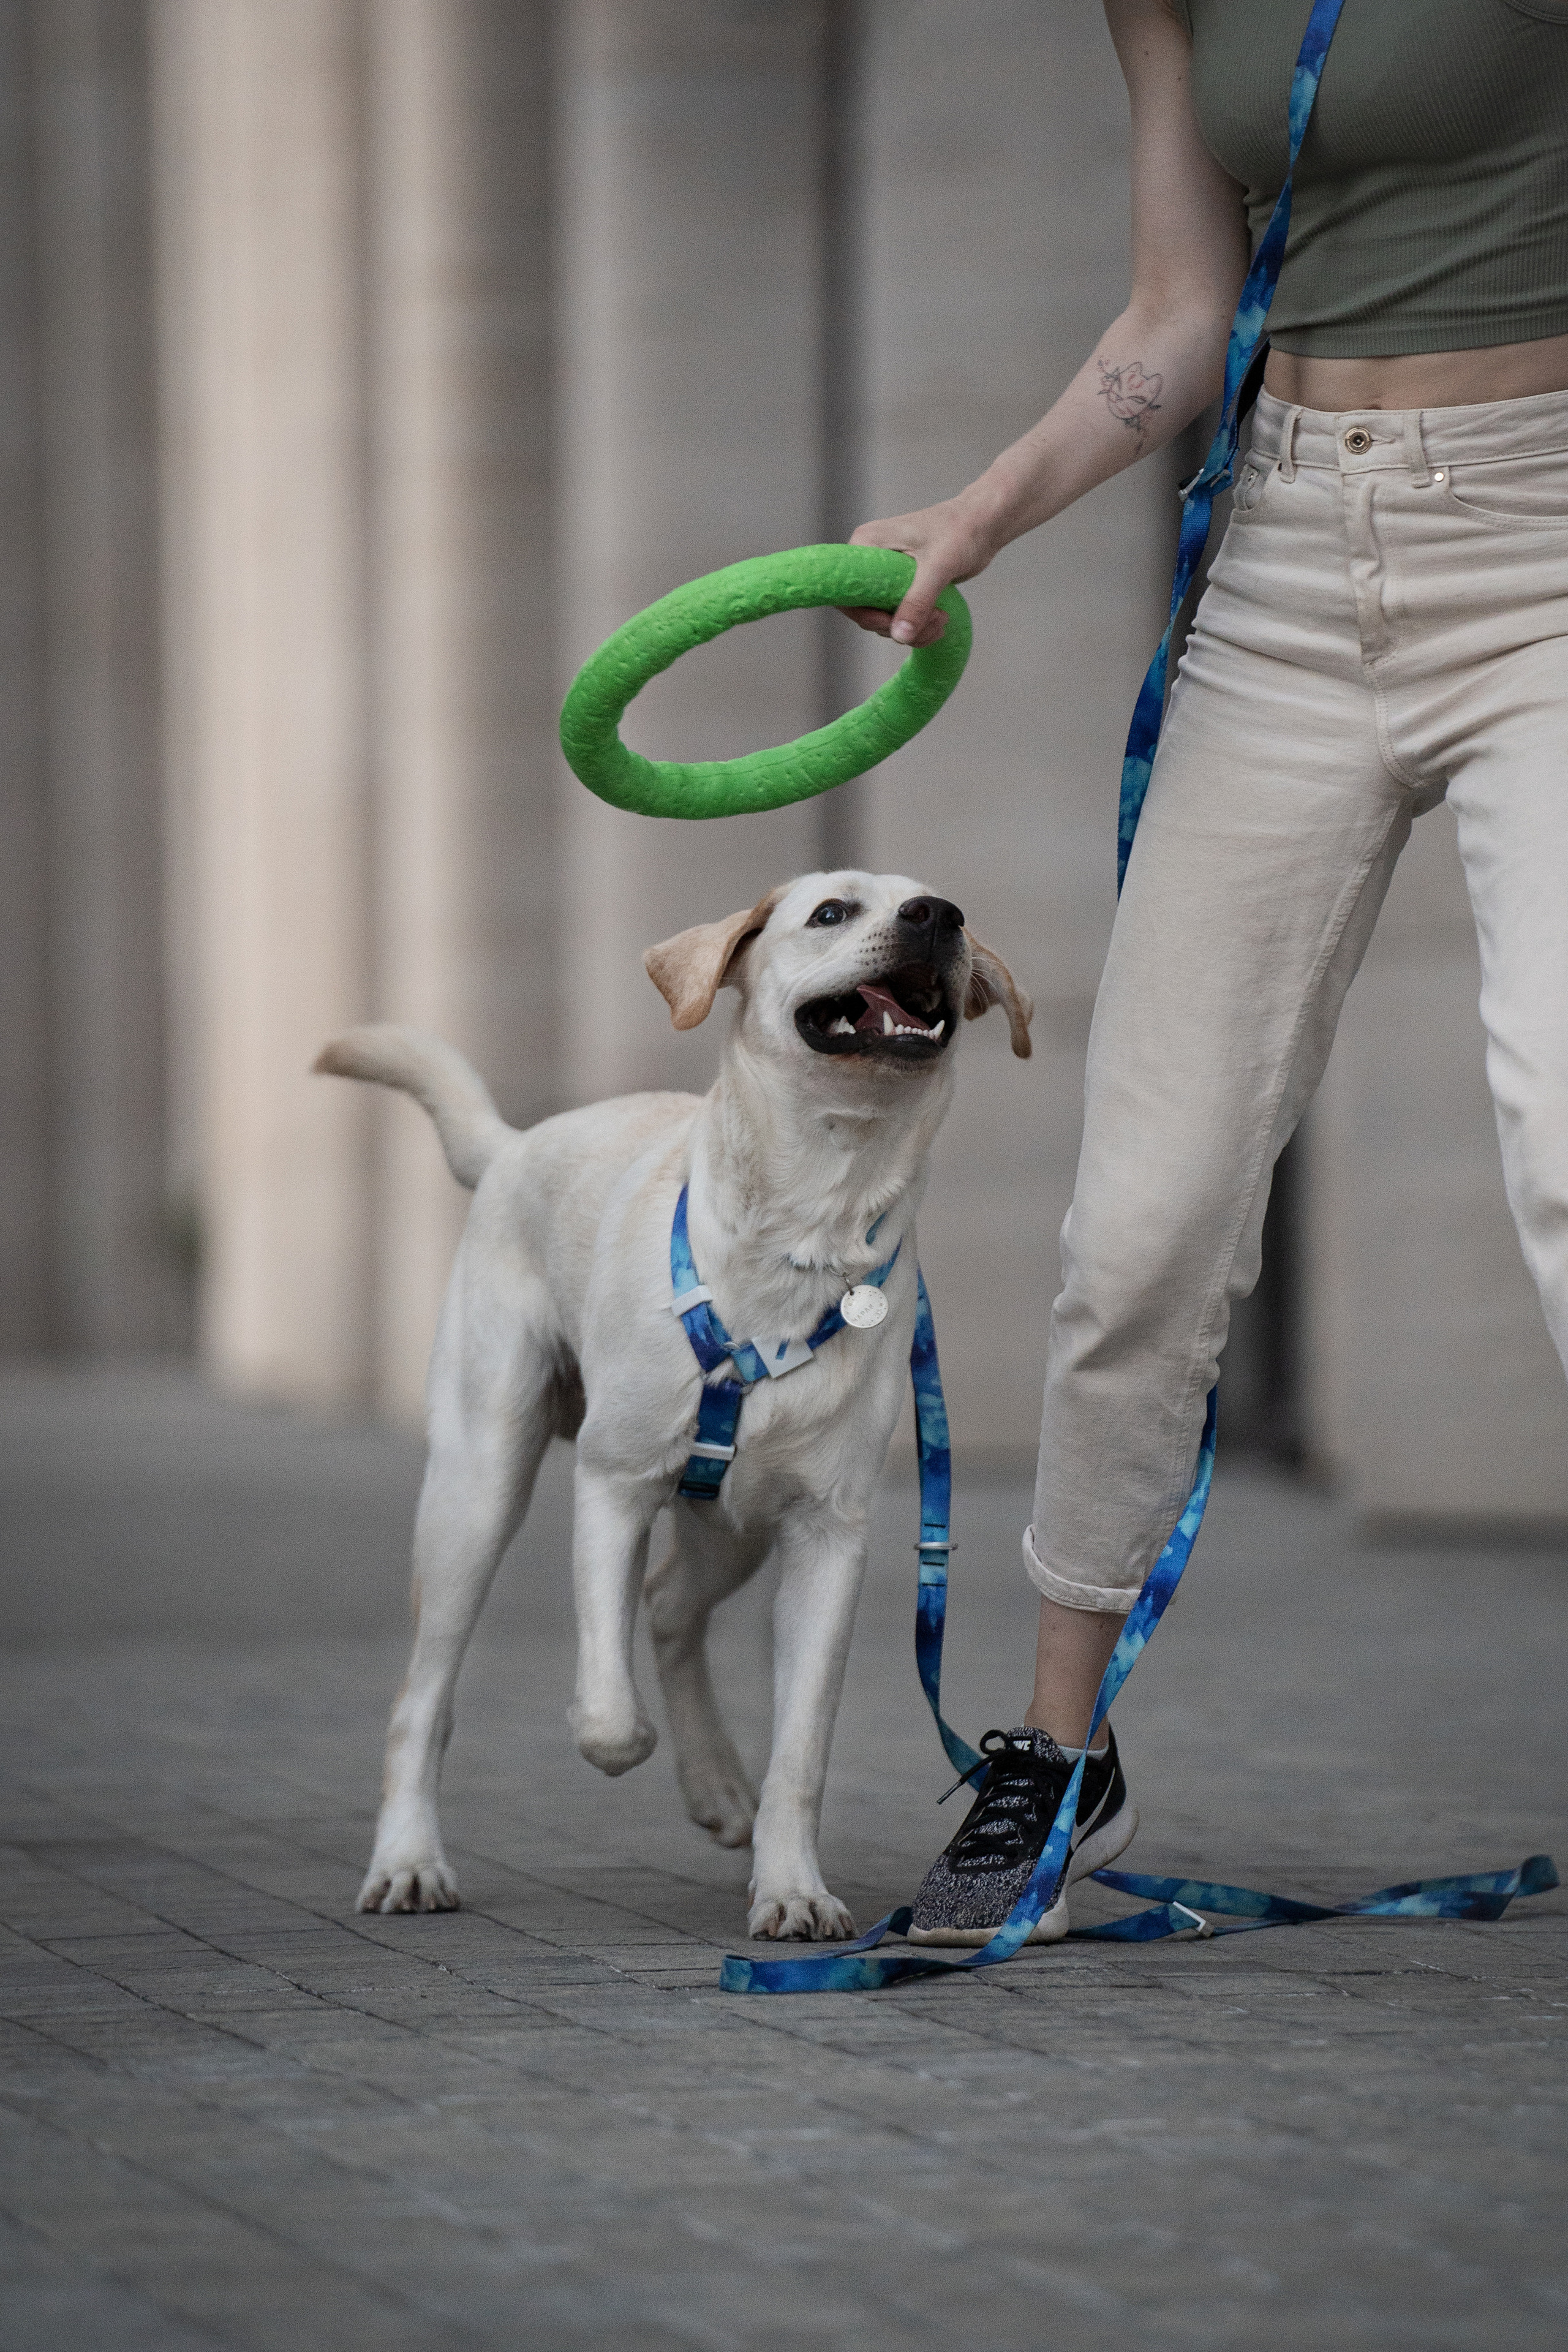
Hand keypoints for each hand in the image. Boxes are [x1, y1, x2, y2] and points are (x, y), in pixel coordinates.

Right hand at [840, 497, 998, 645]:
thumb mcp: (937, 568)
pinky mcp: (902, 586)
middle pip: (866, 610)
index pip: (845, 589)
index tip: (890, 621)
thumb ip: (917, 601)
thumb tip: (899, 636)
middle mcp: (870, 560)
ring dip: (913, 629)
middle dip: (898, 624)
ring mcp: (885, 575)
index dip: (862, 613)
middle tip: (932, 621)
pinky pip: (901, 617)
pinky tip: (940, 622)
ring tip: (941, 620)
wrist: (984, 524)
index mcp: (867, 545)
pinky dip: (919, 627)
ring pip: (886, 618)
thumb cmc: (961, 531)